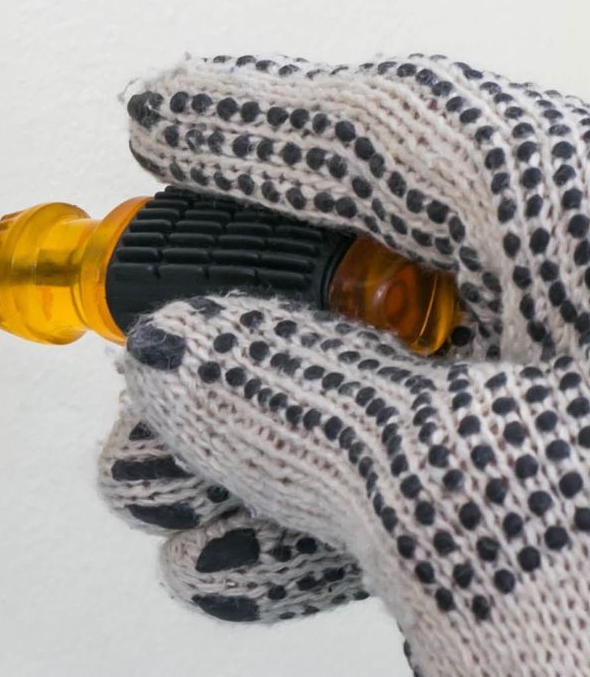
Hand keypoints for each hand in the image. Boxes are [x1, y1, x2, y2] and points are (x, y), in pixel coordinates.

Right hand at [99, 54, 589, 676]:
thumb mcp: (465, 507)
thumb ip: (304, 404)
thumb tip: (186, 349)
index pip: (437, 138)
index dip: (272, 121)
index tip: (162, 116)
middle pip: (408, 274)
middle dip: (241, 316)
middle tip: (131, 331)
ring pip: (403, 399)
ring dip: (254, 442)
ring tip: (148, 482)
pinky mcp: (584, 548)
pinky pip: (433, 497)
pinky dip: (322, 524)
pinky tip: (232, 560)